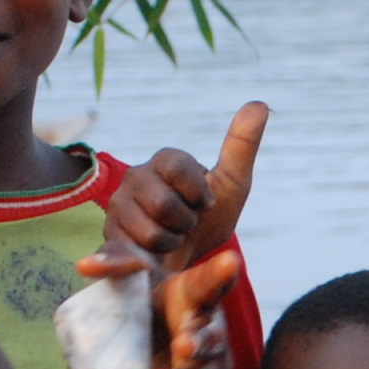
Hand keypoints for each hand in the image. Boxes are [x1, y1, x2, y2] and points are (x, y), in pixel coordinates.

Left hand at [75, 241, 240, 368]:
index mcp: (199, 306)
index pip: (211, 287)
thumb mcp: (144, 287)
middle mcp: (213, 344)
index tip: (229, 261)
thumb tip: (83, 266)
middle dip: (195, 344)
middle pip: (206, 346)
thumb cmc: (160, 316)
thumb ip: (117, 267)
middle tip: (175, 342)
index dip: (221, 275)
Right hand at [103, 101, 266, 272]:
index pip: (179, 167)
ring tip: (170, 238)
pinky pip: (132, 253)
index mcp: (165, 160)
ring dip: (171, 243)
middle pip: (164, 204)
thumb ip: (242, 147)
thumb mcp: (231, 186)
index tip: (206, 204)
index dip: (198, 193)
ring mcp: (118, 206)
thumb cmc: (208, 220)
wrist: (189, 264)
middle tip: (186, 224)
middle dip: (185, 223)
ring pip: (150, 231)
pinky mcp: (108, 236)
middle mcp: (135, 177)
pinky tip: (150, 254)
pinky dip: (150, 259)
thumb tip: (260, 104)